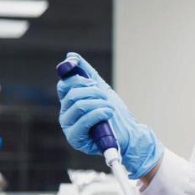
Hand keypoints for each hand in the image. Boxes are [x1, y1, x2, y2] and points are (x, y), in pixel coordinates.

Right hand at [57, 52, 163, 178]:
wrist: (129, 134)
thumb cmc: (115, 114)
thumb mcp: (102, 90)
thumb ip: (86, 73)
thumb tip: (71, 56)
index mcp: (69, 104)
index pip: (65, 85)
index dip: (75, 76)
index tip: (88, 75)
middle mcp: (66, 115)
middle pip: (72, 93)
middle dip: (94, 91)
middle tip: (106, 97)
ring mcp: (69, 127)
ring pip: (78, 104)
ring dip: (100, 103)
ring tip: (110, 108)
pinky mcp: (75, 139)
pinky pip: (83, 120)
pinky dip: (99, 113)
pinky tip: (109, 113)